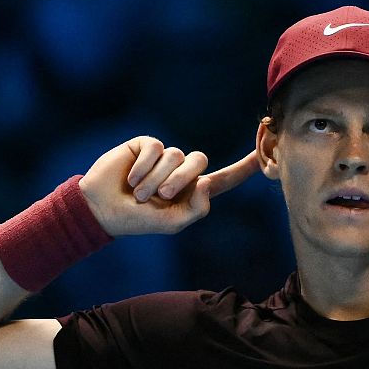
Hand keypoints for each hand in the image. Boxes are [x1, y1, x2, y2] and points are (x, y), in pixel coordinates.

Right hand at [79, 137, 260, 236]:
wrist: (102, 209)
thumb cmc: (137, 220)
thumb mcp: (172, 223)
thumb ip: (196, 208)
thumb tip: (206, 181)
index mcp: (193, 191)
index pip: (225, 178)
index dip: (246, 166)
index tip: (265, 152)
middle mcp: (182, 171)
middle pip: (199, 161)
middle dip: (178, 180)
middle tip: (157, 196)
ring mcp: (164, 156)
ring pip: (176, 155)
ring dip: (155, 178)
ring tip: (139, 192)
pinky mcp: (146, 145)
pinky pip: (156, 148)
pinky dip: (143, 167)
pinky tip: (130, 178)